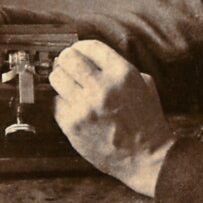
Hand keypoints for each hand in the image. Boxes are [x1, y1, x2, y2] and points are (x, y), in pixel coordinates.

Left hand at [50, 40, 176, 196]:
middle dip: (65, 60)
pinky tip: (72, 107)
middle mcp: (103, 87)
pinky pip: (56, 103)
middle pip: (69, 58)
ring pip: (56, 78)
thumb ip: (121, 69)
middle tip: (67, 65)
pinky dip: (62, 103)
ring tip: (67, 84)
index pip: (90, 46)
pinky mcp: (72, 124)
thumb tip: (95, 59)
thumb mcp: (144, 85)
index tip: (77, 50)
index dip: (80, 46)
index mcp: (123, 73)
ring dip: (60, 79)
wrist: (145, 156)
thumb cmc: (147, 121)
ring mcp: (85, 106)